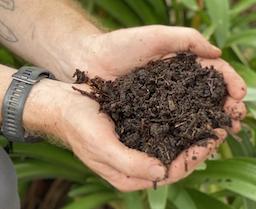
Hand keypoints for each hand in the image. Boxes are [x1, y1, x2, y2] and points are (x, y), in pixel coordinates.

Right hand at [28, 78, 230, 191]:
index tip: (208, 141)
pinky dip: (177, 118)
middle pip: (175, 158)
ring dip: (190, 131)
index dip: (192, 159)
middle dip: (198, 145)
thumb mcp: (100, 145)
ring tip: (209, 116)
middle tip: (219, 126)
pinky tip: (188, 105)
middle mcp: (136, 163)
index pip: (170, 172)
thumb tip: (161, 170)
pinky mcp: (133, 125)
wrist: (58, 102)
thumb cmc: (76, 124)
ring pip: (171, 142)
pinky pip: (161, 126)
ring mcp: (135, 144)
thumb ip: (129, 162)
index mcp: (129, 176)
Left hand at [77, 25, 245, 131]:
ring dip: (216, 123)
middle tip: (237, 118)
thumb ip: (186, 39)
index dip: (232, 83)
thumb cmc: (119, 44)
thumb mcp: (155, 35)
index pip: (216, 72)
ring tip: (224, 131)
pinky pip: (177, 127)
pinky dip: (192, 134)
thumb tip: (217, 54)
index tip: (239, 94)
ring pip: (198, 114)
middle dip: (230, 107)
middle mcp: (179, 83)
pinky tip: (199, 141)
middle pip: (212, 97)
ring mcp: (166, 101)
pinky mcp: (152, 117)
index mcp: (183, 62)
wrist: (87, 60)